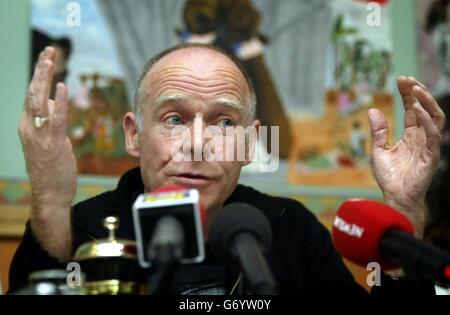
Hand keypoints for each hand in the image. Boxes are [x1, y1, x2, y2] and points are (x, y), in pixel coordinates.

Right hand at [18, 47, 76, 259]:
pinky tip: (62, 86)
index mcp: (26, 126)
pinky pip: (55, 119)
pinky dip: (59, 101)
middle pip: (32, 92)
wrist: (49, 195)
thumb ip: (50, 121)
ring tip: (51, 59)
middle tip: (49, 51)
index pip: (31, 96)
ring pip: (39, 101)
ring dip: (44, 78)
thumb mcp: (49, 141)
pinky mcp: (52, 144)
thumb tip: (55, 102)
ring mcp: (38, 136)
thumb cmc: (51, 169)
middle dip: (40, 70)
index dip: (39, 77)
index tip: (47, 59)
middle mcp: (28, 128)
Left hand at [368, 76, 445, 236]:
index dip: (408, 93)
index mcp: (411, 135)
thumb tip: (373, 109)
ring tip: (415, 88)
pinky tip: (417, 110)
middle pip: (425, 109)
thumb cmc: (389, 177)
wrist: (395, 197)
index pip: (412, 109)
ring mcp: (428, 145)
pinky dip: (426, 121)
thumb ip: (379, 131)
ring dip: (427, 102)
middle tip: (407, 79)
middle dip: (418, 92)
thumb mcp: (378, 150)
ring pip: (435, 117)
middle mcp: (422, 137)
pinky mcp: (432, 155)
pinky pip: (434, 135)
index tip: (400, 79)